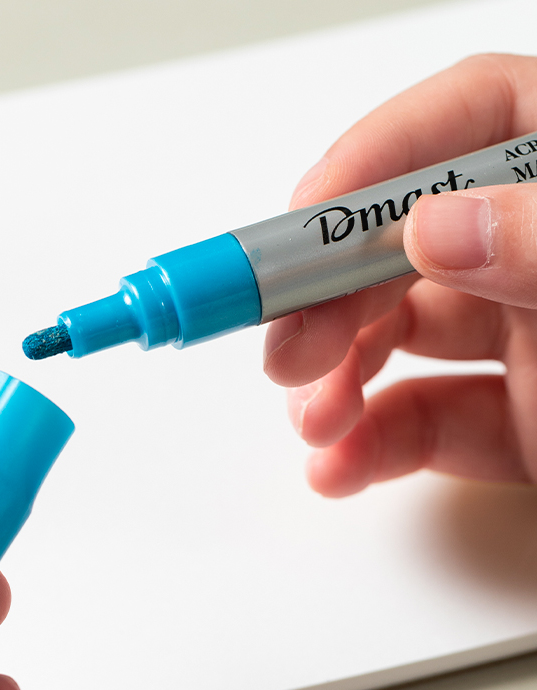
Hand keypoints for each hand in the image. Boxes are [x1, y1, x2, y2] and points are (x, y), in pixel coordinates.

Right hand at [263, 53, 536, 497]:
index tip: (297, 225)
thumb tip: (430, 229)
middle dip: (327, 297)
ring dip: (335, 378)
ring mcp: (531, 339)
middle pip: (404, 241)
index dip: (370, 161)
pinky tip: (337, 464)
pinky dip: (371, 444)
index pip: (467, 121)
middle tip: (282, 347)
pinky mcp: (521, 421)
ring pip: (400, 338)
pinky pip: (427, 420)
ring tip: (309, 418)